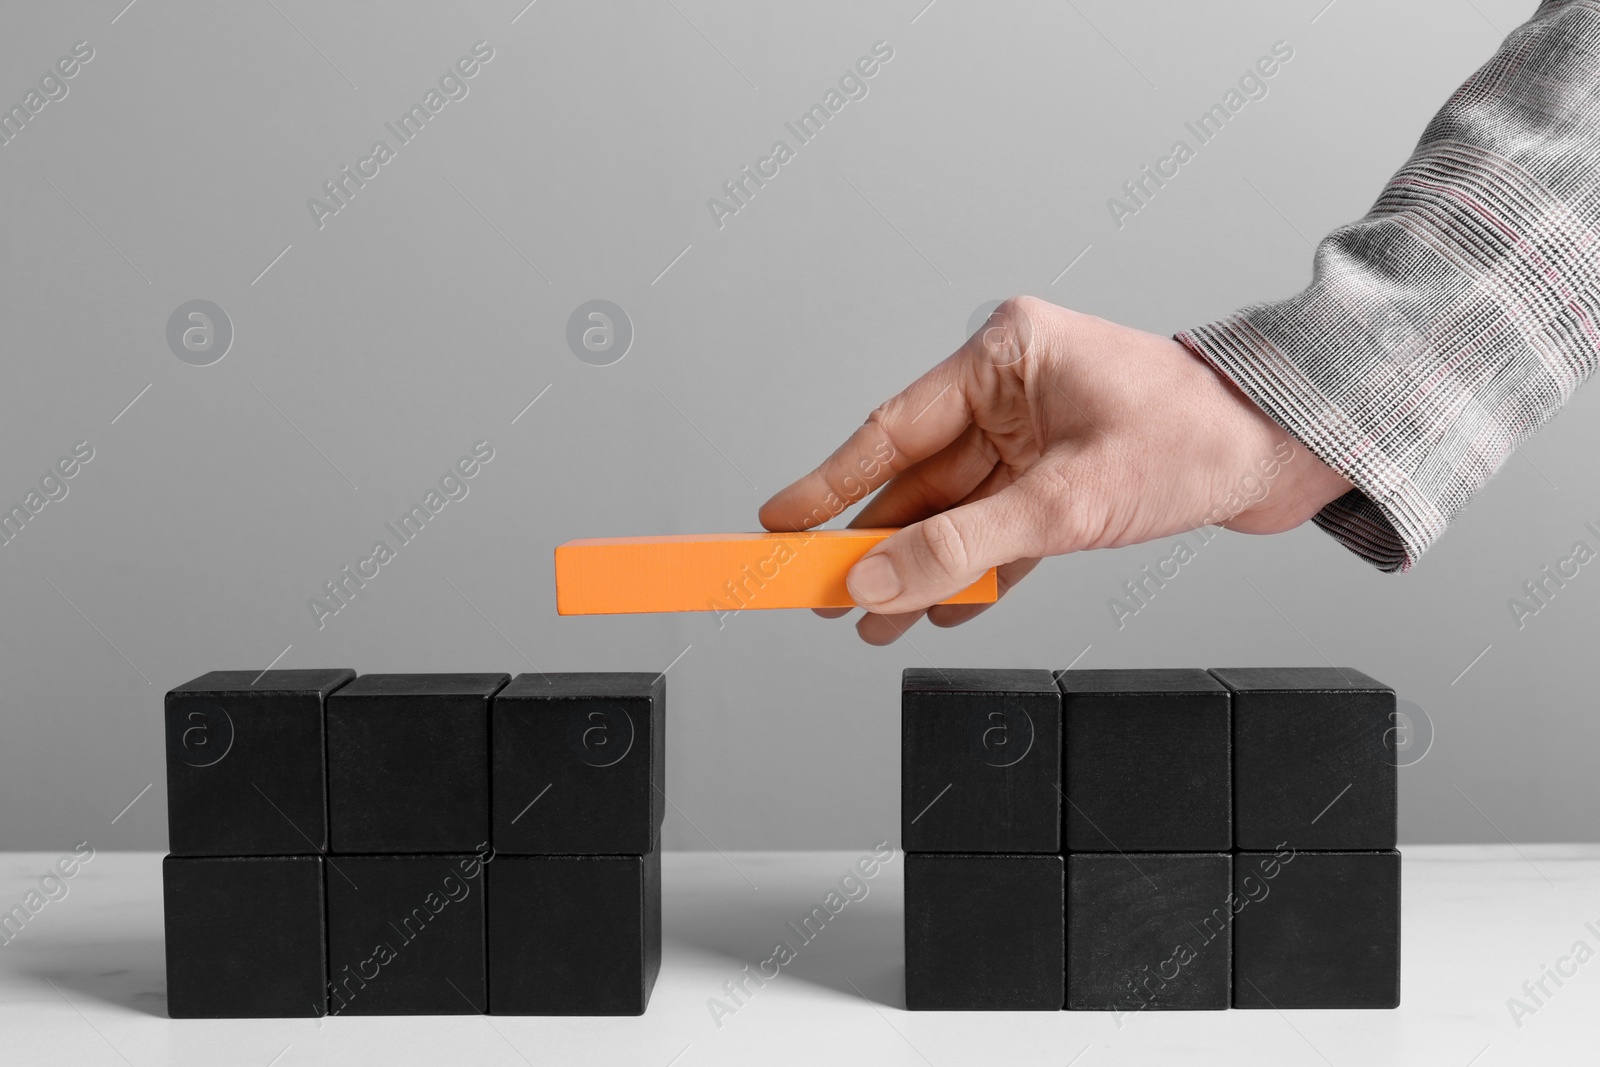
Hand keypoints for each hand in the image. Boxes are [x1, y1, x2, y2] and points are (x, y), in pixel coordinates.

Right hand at [758, 297, 1353, 643]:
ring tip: (874, 623)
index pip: (892, 430)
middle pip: (916, 479)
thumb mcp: (1068, 502)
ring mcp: (1036, 435)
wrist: (1290, 449)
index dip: (828, 485)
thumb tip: (878, 579)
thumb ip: (964, 546)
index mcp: (1005, 357)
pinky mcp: (1061, 476)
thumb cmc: (1198, 439)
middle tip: (817, 591)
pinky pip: (998, 529)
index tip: (776, 524)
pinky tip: (941, 609)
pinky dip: (973, 571)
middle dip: (872, 543)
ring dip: (920, 569)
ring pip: (955, 512)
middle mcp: (1013, 391)